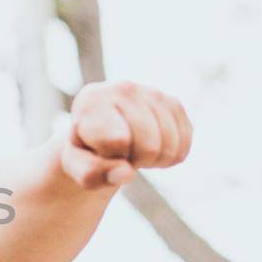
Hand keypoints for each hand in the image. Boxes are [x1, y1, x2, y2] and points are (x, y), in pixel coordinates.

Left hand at [58, 80, 191, 188]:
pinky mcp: (174, 104)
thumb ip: (92, 173)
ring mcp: (152, 93)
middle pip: (149, 147)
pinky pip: (183, 146)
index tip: (99, 151)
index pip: (119, 141)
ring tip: (132, 150)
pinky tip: (150, 148)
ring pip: (170, 147)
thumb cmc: (85, 152)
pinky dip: (168, 157)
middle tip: (118, 154)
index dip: (113, 159)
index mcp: (92, 100)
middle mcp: (124, 88)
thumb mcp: (77, 167)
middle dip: (135, 161)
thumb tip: (126, 173)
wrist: (99, 133)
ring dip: (152, 161)